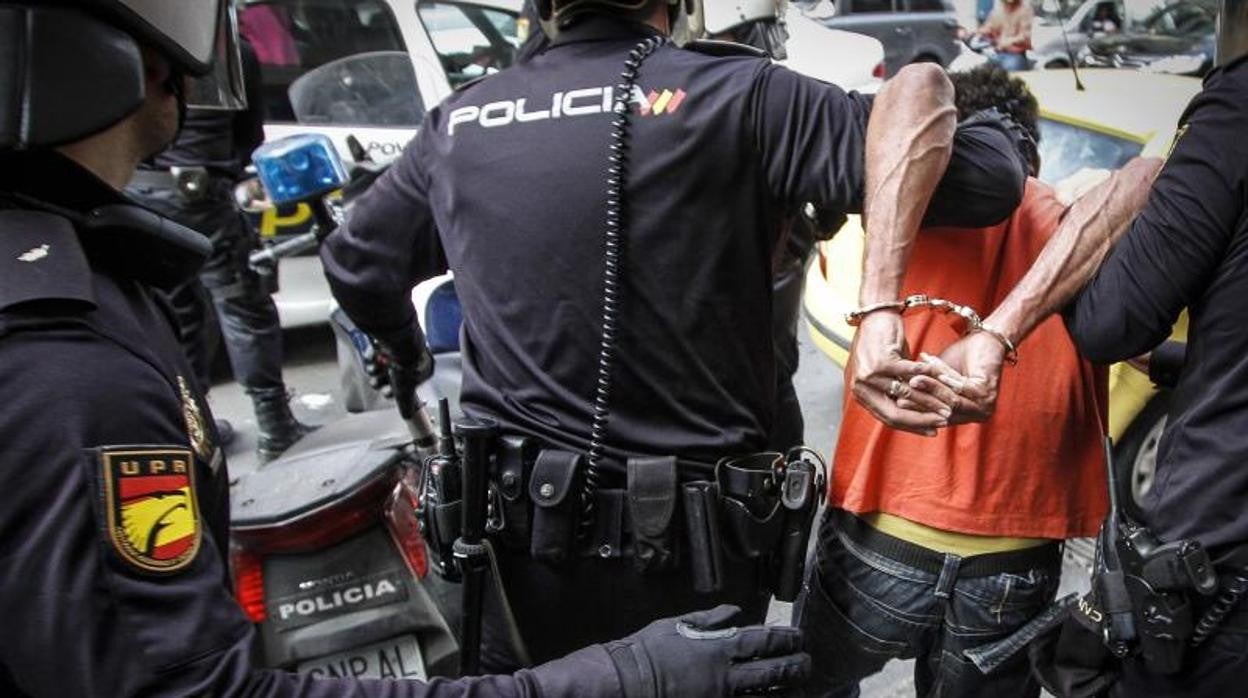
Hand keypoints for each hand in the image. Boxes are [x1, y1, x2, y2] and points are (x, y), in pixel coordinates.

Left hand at [378, 343, 434, 420]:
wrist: (398, 342)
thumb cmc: (405, 365)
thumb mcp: (404, 392)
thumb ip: (405, 405)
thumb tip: (408, 415)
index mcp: (425, 369)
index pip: (410, 385)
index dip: (396, 390)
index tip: (389, 392)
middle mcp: (415, 357)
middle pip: (395, 375)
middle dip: (382, 381)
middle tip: (377, 382)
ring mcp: (403, 347)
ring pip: (385, 364)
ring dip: (376, 370)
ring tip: (374, 369)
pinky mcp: (391, 338)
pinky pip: (379, 351)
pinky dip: (373, 356)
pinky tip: (372, 358)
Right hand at [605, 605, 809, 696]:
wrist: (625, 682)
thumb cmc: (647, 651)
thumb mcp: (677, 624)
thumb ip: (709, 619)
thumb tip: (734, 612)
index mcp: (717, 649)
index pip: (763, 642)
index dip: (786, 639)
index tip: (800, 637)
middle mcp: (725, 676)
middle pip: (772, 672)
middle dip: (796, 666)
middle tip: (808, 662)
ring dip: (786, 691)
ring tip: (800, 687)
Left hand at [849, 312, 955, 435]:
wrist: (875, 316)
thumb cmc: (884, 345)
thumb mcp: (888, 375)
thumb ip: (897, 394)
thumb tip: (917, 417)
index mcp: (862, 394)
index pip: (888, 418)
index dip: (912, 426)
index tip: (932, 430)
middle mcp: (862, 387)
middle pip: (894, 414)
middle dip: (921, 420)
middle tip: (944, 422)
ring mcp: (870, 375)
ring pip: (905, 395)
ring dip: (929, 401)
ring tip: (947, 405)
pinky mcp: (881, 361)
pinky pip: (910, 374)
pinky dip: (927, 376)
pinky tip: (943, 380)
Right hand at [905, 331, 1006, 423]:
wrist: (987, 340)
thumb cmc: (963, 357)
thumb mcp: (939, 378)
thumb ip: (925, 392)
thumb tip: (897, 402)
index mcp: (967, 415)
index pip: (936, 415)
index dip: (915, 406)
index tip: (897, 397)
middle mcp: (977, 415)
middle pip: (941, 411)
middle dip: (920, 398)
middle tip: (902, 390)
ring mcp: (985, 406)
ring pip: (950, 400)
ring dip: (930, 388)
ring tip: (913, 379)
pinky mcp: (988, 393)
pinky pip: (960, 388)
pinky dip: (945, 379)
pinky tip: (932, 371)